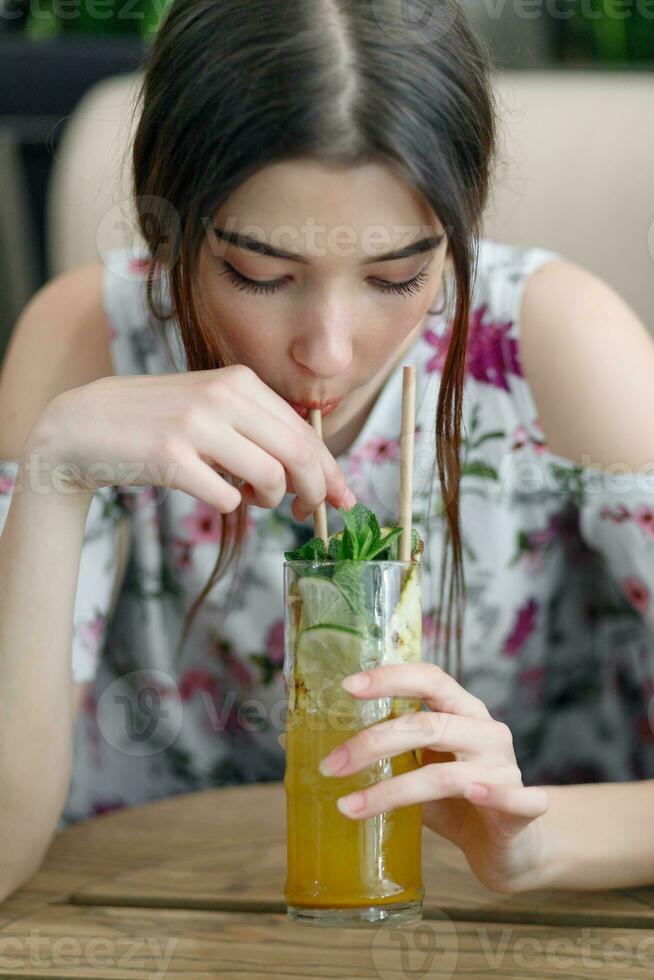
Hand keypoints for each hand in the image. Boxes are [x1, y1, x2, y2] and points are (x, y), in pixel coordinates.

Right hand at [24, 364, 355, 517]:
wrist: (84, 426)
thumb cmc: (156, 423)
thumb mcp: (211, 408)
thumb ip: (258, 427)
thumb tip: (314, 471)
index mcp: (238, 381)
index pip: (305, 431)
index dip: (331, 470)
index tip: (343, 498)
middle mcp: (222, 396)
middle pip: (300, 454)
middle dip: (314, 491)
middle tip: (306, 510)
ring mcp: (196, 425)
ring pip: (270, 477)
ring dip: (269, 500)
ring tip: (249, 497)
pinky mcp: (172, 458)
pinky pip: (227, 498)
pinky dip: (229, 506)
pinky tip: (213, 493)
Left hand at [316, 663, 549, 894]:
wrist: (510, 847)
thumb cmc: (454, 801)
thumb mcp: (415, 770)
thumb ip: (378, 754)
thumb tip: (293, 739)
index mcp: (461, 710)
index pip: (429, 678)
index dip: (390, 678)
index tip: (347, 687)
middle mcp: (486, 730)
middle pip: (427, 724)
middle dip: (372, 743)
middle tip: (330, 766)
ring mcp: (505, 768)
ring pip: (446, 773)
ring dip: (393, 791)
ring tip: (349, 808)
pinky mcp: (521, 808)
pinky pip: (512, 797)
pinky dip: (492, 794)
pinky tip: (471, 794)